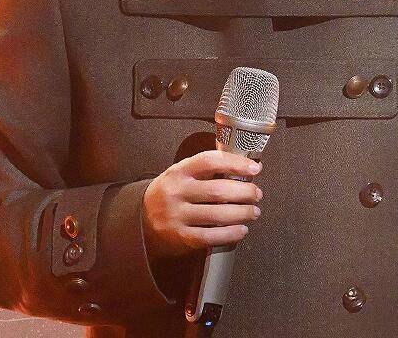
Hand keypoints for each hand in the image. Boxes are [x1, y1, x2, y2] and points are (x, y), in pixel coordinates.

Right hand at [142, 150, 262, 259]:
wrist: (141, 220)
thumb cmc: (171, 192)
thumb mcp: (181, 174)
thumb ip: (206, 169)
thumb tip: (244, 167)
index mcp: (179, 171)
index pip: (210, 161)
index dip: (236, 163)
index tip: (254, 169)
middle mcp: (177, 192)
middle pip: (218, 191)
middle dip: (244, 193)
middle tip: (257, 194)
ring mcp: (177, 216)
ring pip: (217, 215)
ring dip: (242, 213)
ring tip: (254, 212)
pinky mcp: (180, 237)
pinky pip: (210, 237)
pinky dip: (230, 234)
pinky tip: (242, 230)